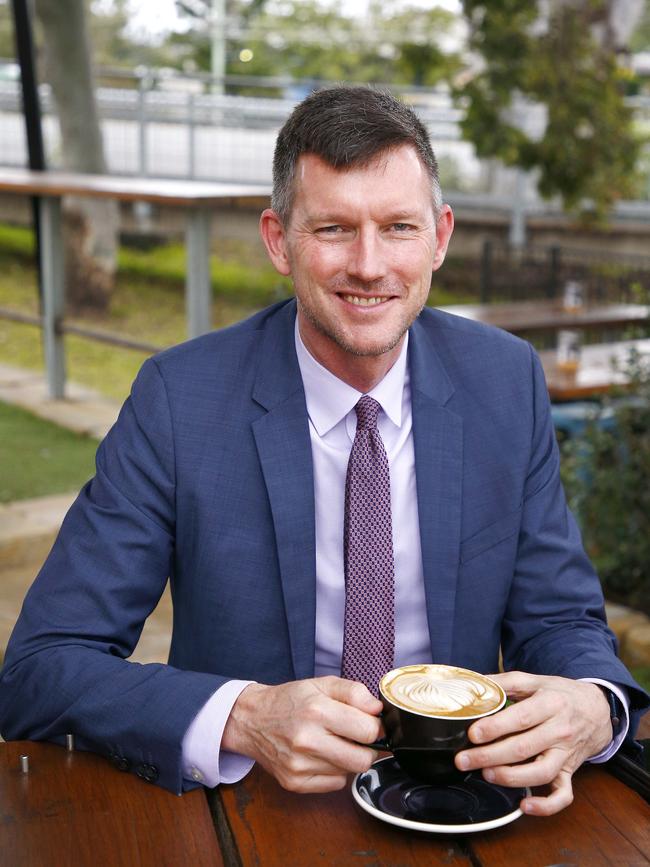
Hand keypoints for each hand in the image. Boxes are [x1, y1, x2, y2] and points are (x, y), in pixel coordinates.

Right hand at [221, 676, 382, 792]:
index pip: (368, 731)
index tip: (369, 723)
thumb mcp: (321, 684)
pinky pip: (335, 784)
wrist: (252, 720)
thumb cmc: (289, 700)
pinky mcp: (294, 783)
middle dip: (367, 748)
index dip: (375, 726)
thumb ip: (354, 692)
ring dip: (348, 758)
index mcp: (317, 710)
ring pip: (349, 772)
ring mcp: (299, 765)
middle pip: (363, 760)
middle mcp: (307, 740)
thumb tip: (378, 710)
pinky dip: (334, 772)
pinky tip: (321, 756)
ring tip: (331, 742)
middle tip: (356, 737)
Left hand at [455, 671, 611, 815]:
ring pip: (541, 772)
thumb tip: (475, 685)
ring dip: (511, 778)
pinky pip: (563, 795)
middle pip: (524, 747)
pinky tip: (523, 804)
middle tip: (464, 760)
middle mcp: (560, 730)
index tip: (473, 734)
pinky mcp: (570, 772)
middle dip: (490, 756)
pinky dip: (546, 805)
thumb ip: (505, 682)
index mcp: (550, 703)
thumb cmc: (560, 694)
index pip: (521, 717)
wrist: (597, 710)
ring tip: (486, 774)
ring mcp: (566, 754)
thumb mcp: (535, 680)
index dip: (495, 727)